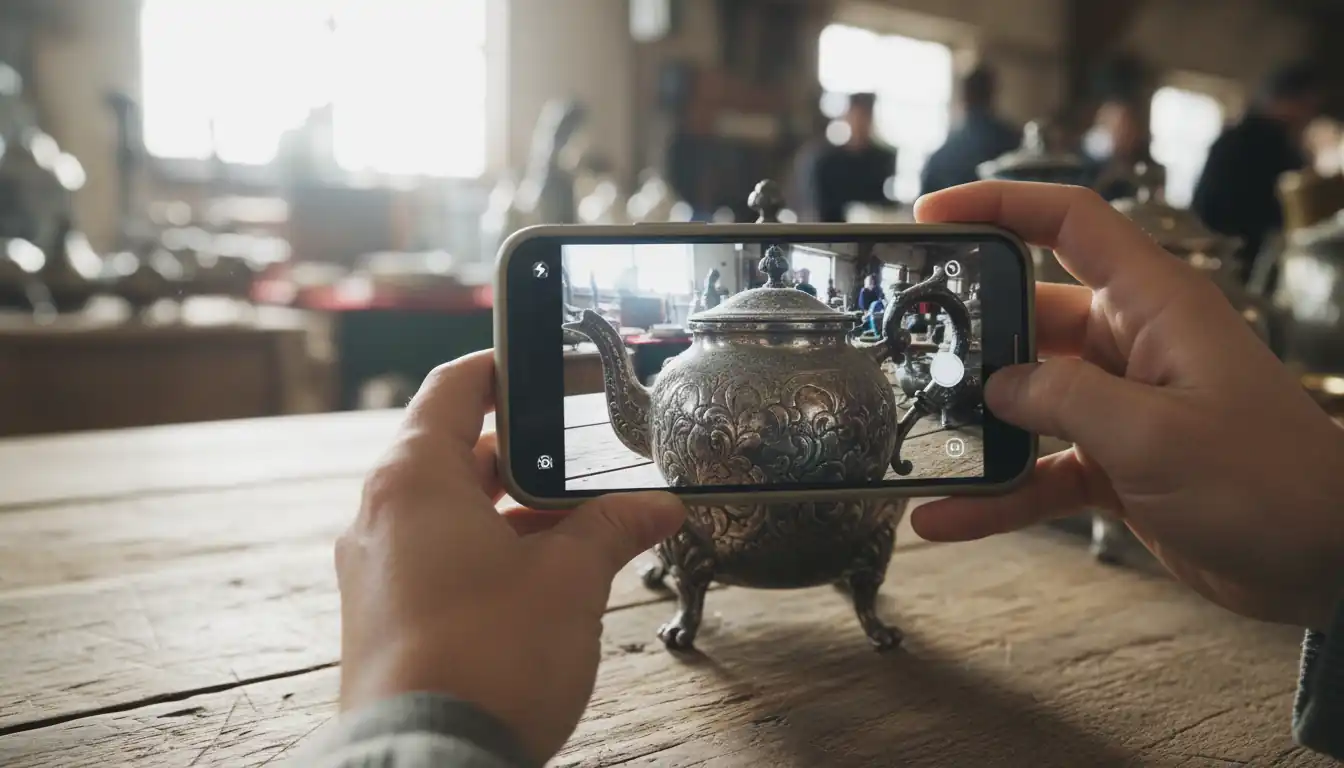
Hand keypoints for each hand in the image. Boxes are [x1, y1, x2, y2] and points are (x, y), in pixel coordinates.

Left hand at [335, 351, 684, 762]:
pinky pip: (435, 558)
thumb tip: (658, 507)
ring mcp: (375, 570)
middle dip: (526, 460)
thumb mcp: (571, 581)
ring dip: (513, 514)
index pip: (453, 389)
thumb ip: (613, 529)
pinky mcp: (383, 618)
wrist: (432, 760)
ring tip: (580, 531)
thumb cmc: (490, 658)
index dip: (501, 369)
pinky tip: (543, 581)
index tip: (541, 368)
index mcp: (414, 481)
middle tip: (585, 466)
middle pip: (455, 453)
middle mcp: (380, 516)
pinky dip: (486, 553)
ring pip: (448, 512)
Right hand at [910, 181, 1343, 630]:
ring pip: (1027, 399)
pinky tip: (944, 517)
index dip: (1000, 206)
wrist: (1326, 562)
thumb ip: (1064, 400)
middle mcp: (1132, 345)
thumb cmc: (1269, 482)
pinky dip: (997, 493)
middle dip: (968, 332)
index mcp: (1154, 305)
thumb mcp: (1155, 433)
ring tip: (914, 438)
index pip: (1070, 223)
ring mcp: (1121, 406)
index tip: (932, 215)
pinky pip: (1039, 467)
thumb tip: (995, 389)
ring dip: (976, 424)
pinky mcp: (1115, 463)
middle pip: (1030, 316)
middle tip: (903, 344)